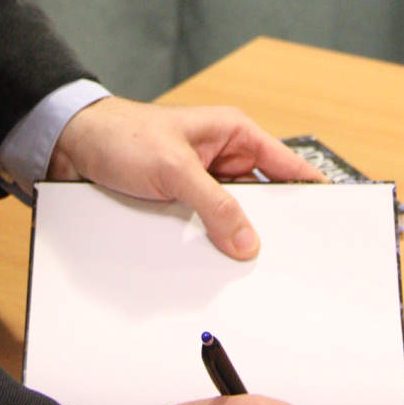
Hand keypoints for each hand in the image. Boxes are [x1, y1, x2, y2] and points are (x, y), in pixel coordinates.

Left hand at [46, 96, 323, 257]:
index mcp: (235, 134)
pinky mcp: (181, 206)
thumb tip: (248, 242)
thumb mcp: (173, 169)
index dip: (313, 193)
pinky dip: (210, 247)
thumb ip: (214, 204)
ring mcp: (203, 185)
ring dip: (235, 239)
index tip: (334, 221)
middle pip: (264, 200)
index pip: (289, 166)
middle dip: (273, 227)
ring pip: (234, 220)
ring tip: (252, 270)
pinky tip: (215, 269)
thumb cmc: (121, 136)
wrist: (69, 147)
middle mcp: (224, 158)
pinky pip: (206, 230)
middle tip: (292, 260)